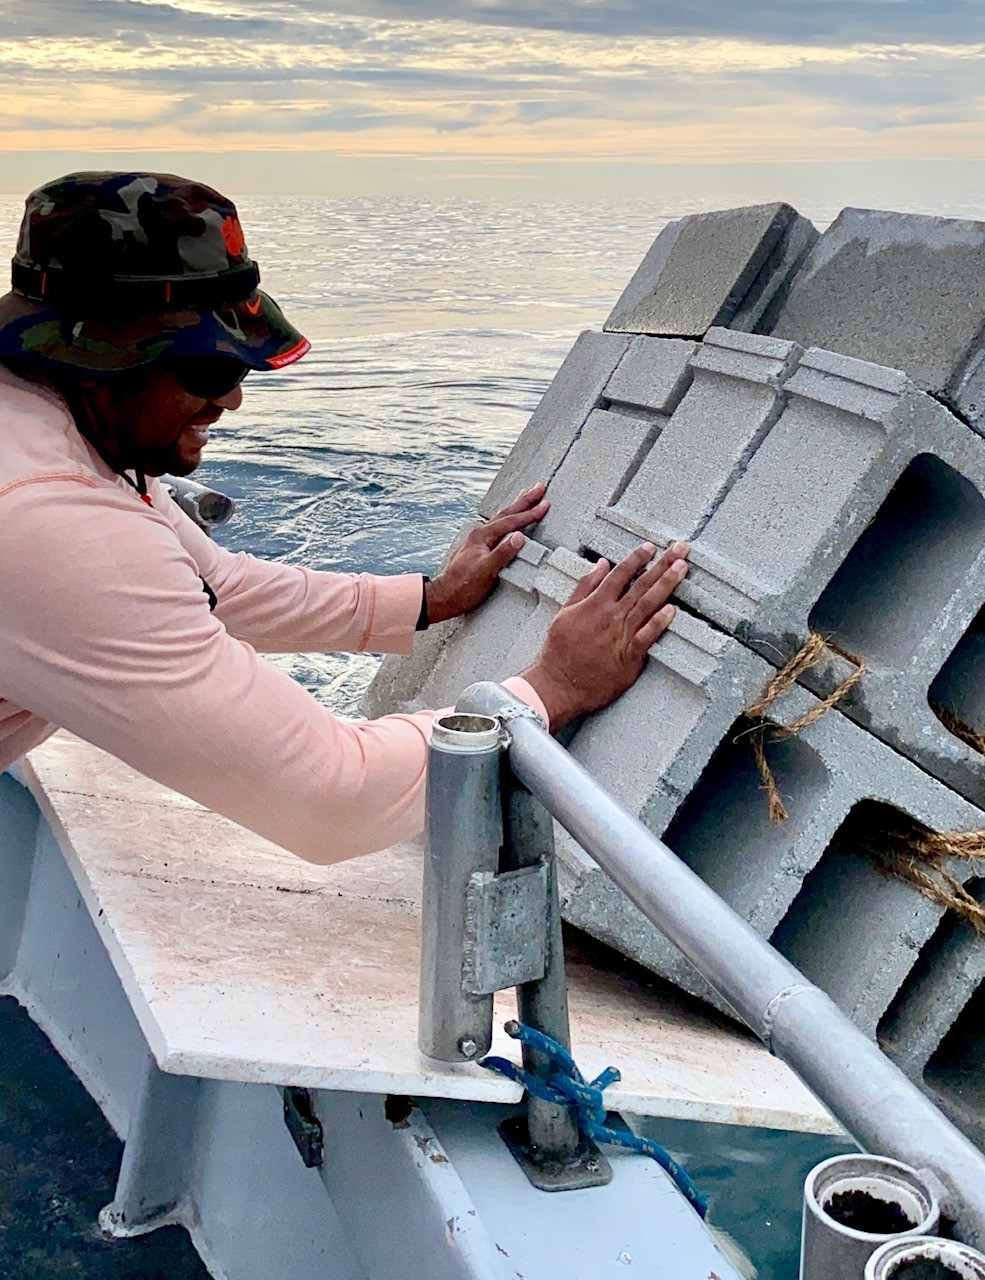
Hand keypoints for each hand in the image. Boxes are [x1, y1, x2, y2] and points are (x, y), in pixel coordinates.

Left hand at [424, 484, 549, 624]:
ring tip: (525, 496)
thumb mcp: (486, 571)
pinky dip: (508, 520)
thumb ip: (503, 553)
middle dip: (524, 500)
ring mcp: (478, 541)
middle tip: (539, 487)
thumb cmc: (463, 586)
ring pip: (501, 519)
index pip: (511, 522)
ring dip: (516, 507)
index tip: (545, 505)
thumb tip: (520, 537)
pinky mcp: (479, 548)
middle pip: (506, 513)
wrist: (444, 596)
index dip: (529, 513)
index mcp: (482, 536)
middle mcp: (479, 534)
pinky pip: (498, 528)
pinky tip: (509, 522)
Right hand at [520, 541, 688, 730]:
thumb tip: (600, 564)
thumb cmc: (559, 651)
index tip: (650, 546)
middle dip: (662, 564)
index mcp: (595, 604)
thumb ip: (585, 586)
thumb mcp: (565, 612)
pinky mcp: (629, 657)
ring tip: (681, 568)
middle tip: (679, 549)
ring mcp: (621, 635)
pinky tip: (672, 610)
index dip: (637, 558)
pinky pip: (647, 637)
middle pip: (641, 584)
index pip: (620, 574)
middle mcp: (611, 616)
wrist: (558, 684)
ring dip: (666, 584)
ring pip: (648, 605)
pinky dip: (659, 623)